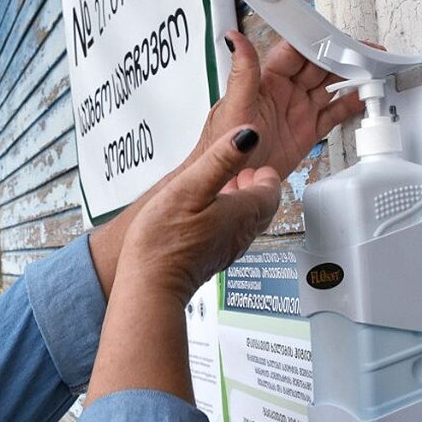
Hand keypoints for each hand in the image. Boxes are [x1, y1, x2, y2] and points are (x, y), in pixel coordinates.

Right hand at [123, 127, 281, 306]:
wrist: (150, 286)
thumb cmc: (164, 242)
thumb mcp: (190, 187)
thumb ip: (221, 159)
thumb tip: (249, 134)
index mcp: (243, 213)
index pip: (271, 190)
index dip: (264, 174)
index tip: (253, 164)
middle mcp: (241, 234)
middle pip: (262, 207)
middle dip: (255, 188)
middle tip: (242, 174)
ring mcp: (226, 250)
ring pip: (246, 223)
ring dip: (240, 204)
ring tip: (222, 192)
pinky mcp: (210, 261)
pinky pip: (228, 236)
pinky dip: (225, 221)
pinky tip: (204, 217)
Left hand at [192, 31, 364, 179]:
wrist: (226, 182)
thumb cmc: (221, 145)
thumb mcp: (234, 107)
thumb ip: (242, 72)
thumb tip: (234, 39)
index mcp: (267, 81)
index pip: (297, 51)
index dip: (318, 42)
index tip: (338, 38)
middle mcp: (284, 92)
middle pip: (319, 65)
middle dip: (342, 56)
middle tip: (365, 53)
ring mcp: (297, 111)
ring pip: (330, 86)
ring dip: (351, 77)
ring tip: (372, 71)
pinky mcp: (306, 132)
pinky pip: (333, 113)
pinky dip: (350, 104)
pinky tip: (363, 97)